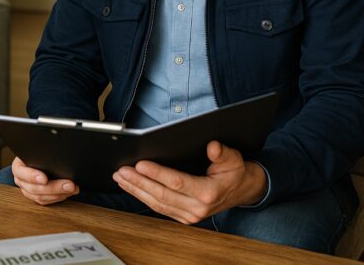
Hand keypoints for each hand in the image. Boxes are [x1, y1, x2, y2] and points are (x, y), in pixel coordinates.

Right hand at [11, 156, 78, 204]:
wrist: (36, 158)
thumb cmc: (37, 152)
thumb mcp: (37, 149)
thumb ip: (44, 152)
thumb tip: (55, 152)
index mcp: (18, 166)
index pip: (22, 172)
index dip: (32, 176)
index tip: (44, 179)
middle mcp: (21, 180)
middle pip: (34, 188)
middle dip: (54, 187)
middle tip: (69, 185)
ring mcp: (27, 190)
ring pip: (41, 197)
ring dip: (59, 194)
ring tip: (72, 189)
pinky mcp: (35, 196)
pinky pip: (46, 201)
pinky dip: (58, 198)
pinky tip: (68, 193)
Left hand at [112, 141, 266, 223]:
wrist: (242, 190)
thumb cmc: (235, 172)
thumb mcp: (233, 158)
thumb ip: (222, 153)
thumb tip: (212, 146)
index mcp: (208, 193)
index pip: (177, 182)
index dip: (157, 173)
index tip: (139, 164)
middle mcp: (197, 208)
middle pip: (161, 195)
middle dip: (139, 182)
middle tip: (121, 170)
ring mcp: (189, 215)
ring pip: (157, 204)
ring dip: (136, 190)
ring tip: (120, 177)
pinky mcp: (183, 217)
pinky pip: (159, 208)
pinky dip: (143, 197)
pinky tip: (131, 187)